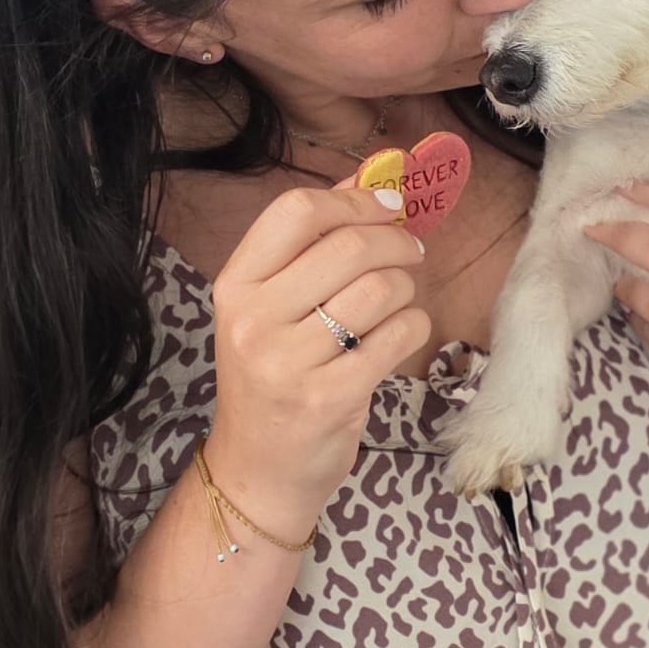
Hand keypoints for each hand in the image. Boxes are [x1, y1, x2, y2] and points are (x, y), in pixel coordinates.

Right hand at [207, 174, 429, 530]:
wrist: (257, 470)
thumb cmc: (273, 378)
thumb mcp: (273, 308)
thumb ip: (313, 243)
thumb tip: (370, 177)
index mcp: (235, 286)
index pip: (296, 211)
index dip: (353, 199)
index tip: (386, 206)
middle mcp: (254, 320)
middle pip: (347, 246)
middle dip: (395, 241)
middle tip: (410, 251)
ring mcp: (289, 362)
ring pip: (379, 289)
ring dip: (405, 288)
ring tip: (398, 302)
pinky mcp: (329, 398)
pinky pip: (397, 336)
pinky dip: (412, 327)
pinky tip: (398, 336)